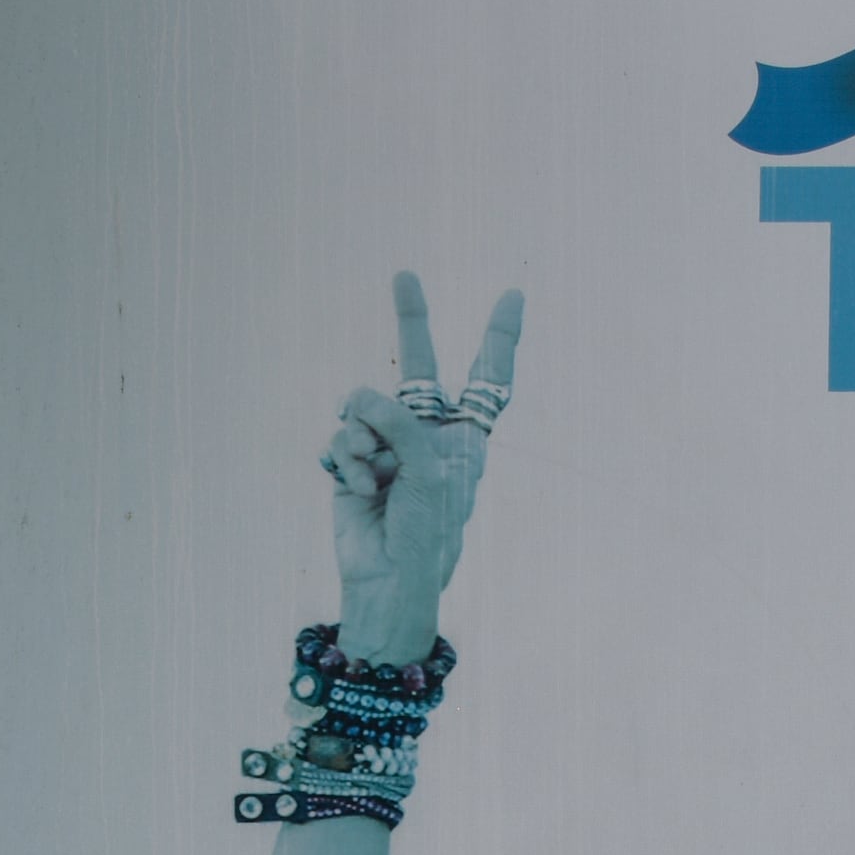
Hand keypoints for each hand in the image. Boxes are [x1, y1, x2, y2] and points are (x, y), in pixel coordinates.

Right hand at [318, 272, 520, 664]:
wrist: (387, 579)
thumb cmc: (425, 531)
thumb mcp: (427, 470)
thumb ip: (400, 421)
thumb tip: (357, 397)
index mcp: (464, 440)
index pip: (488, 380)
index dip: (499, 338)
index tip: (513, 296)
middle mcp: (426, 435)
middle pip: (419, 368)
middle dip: (412, 321)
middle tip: (404, 275)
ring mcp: (387, 446)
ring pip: (363, 407)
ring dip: (364, 441)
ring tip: (374, 478)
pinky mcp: (352, 461)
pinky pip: (341, 435)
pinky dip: (346, 461)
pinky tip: (357, 489)